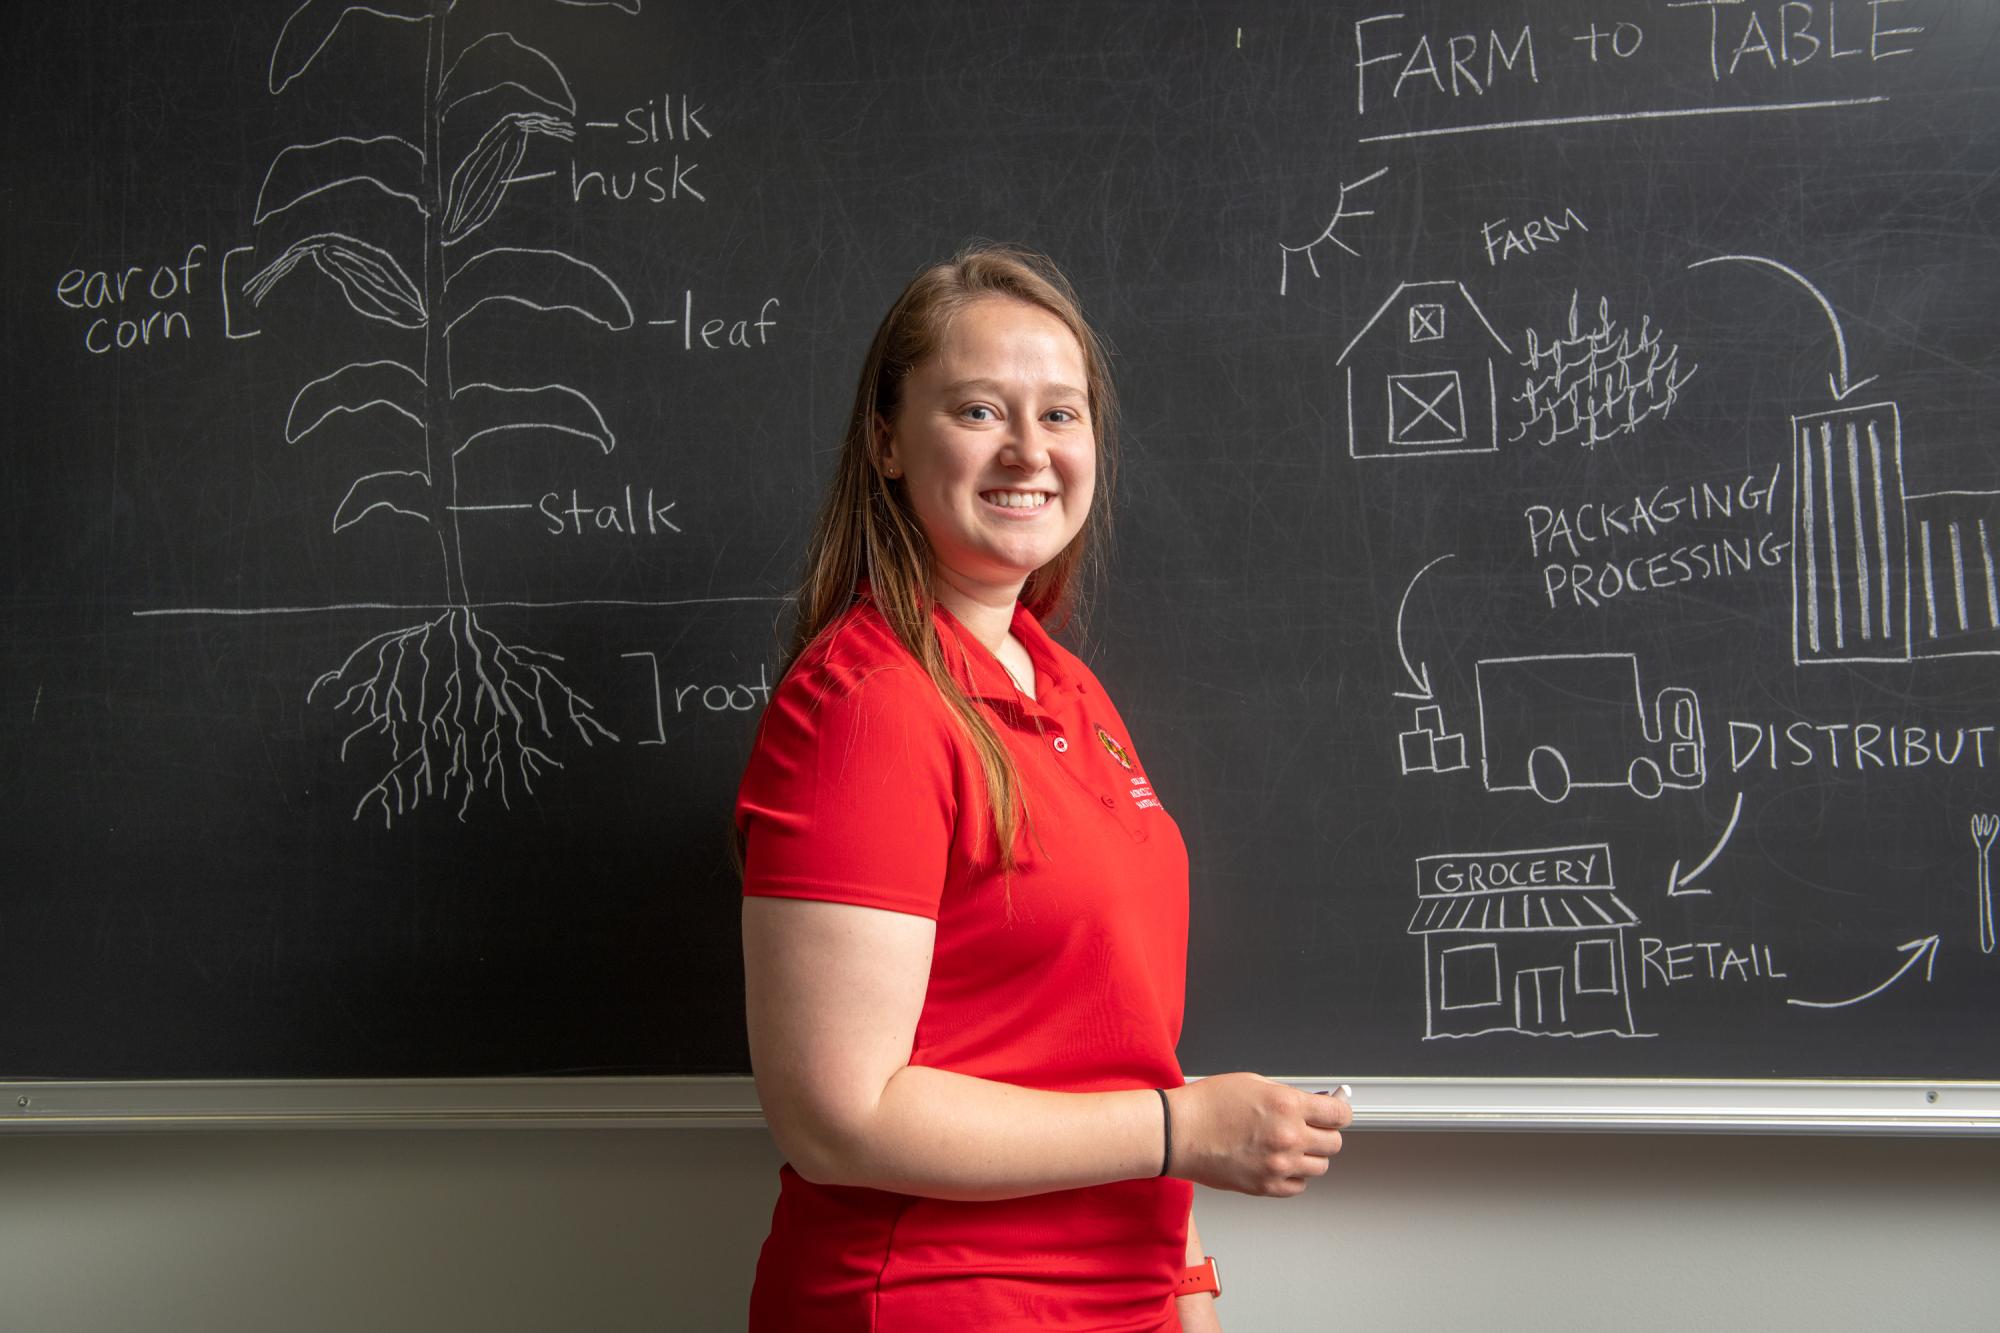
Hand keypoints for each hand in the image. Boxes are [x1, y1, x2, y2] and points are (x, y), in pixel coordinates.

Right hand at [1164, 1074, 1349, 1196]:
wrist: (1178, 1132)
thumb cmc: (1207, 1105)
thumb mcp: (1254, 1083)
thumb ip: (1288, 1095)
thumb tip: (1313, 1105)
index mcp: (1287, 1106)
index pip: (1339, 1115)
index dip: (1340, 1113)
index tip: (1337, 1114)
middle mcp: (1288, 1137)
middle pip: (1334, 1144)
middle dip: (1325, 1134)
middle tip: (1311, 1128)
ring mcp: (1279, 1166)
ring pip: (1319, 1167)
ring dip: (1310, 1156)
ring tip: (1290, 1146)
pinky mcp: (1266, 1186)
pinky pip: (1298, 1186)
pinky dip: (1294, 1176)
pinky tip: (1278, 1162)